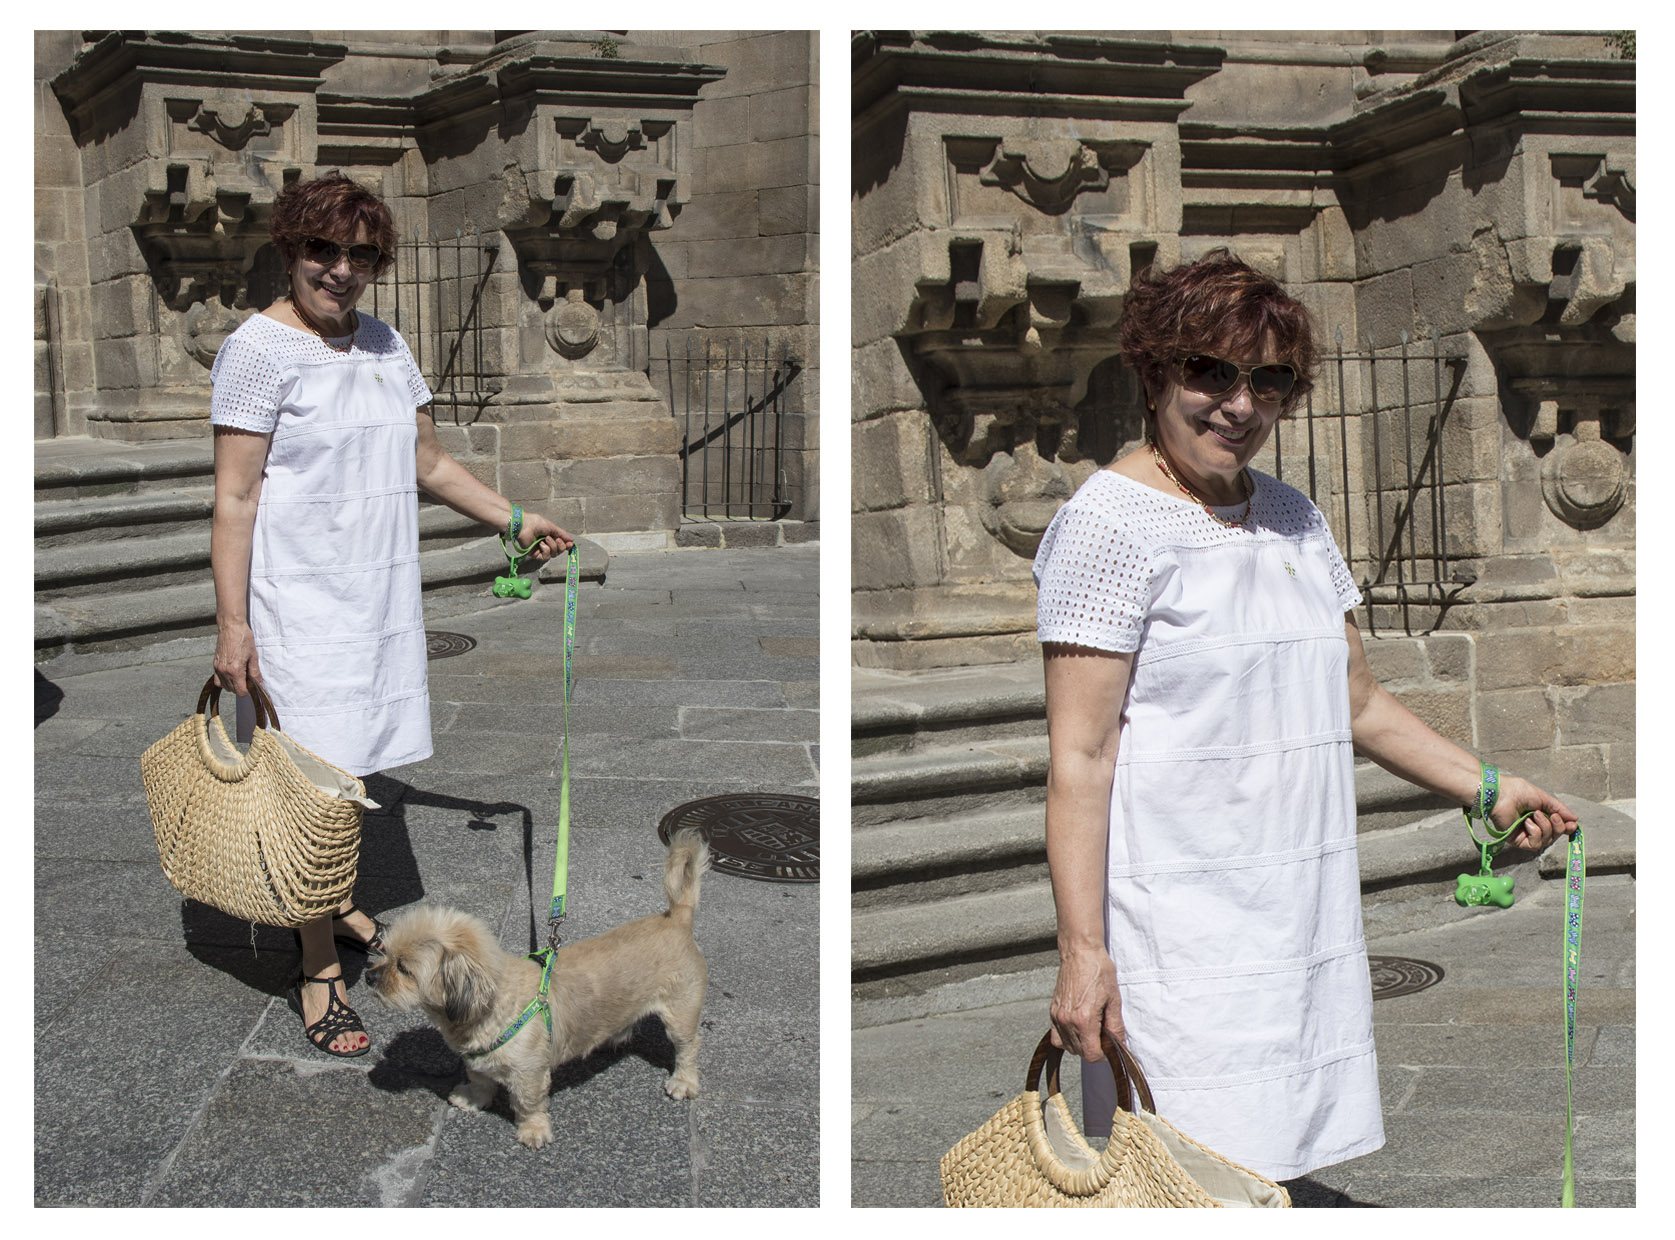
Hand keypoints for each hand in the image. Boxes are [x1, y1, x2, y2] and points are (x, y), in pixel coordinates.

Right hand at [212, 621, 261, 698]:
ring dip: (233, 685)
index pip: (241, 691)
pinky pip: (218, 680)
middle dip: (242, 687)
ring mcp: (217, 668)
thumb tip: (259, 684)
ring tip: (241, 675)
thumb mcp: (253, 656)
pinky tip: (232, 674)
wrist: (231, 627)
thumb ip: (255, 672)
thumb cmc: (244, 639)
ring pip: (225, 686)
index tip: (253, 685)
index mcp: (235, 670)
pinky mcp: (214, 665)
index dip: (248, 691)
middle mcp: (224, 671)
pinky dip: (225, 681)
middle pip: (233, 690)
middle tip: (249, 678)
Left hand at [516, 511, 574, 563]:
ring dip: (552, 546)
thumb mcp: (552, 527)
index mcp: (550, 536)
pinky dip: (546, 550)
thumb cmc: (536, 523)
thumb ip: (562, 534)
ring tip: (546, 539)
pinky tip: (541, 544)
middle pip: (559, 551)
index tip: (570, 544)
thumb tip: (572, 540)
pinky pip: (545, 557)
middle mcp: (546, 544)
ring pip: (553, 554)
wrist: (524, 525)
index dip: (566, 545)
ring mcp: (541, 550)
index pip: (561, 544)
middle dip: (560, 546)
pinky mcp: (535, 555)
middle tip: (557, 540)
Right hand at [1049, 948, 1125, 1062]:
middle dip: (1093, 1048)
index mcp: (1084, 1019)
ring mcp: (1057, 1016)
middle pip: (1080, 1052)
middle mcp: (1067, 1021)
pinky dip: (1067, 1038)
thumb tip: (1119, 1045)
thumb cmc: (1099, 970)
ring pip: (1067, 1046)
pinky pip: (1057, 1036)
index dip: (1103, 1054)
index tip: (1109, 1044)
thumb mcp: (1114, 999)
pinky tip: (1078, 1027)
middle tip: (1103, 1032)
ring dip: (1081, 1044)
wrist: (1080, 952)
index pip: (1091, 1055)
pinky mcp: (1053, 1011)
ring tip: (1091, 1028)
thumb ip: (1116, 1026)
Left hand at [1491, 774, 1579, 850]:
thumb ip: (1559, 809)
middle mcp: (1533, 826)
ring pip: (1547, 841)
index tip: (1573, 825)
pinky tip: (1527, 823)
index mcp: (1539, 815)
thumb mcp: (1543, 798)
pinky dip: (1535, 833)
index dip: (1566, 828)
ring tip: (1534, 814)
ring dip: (1545, 827)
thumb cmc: (1517, 791)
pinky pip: (1535, 845)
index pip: (1557, 827)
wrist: (1500, 793)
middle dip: (1558, 827)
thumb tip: (1575, 819)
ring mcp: (1525, 835)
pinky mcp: (1517, 841)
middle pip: (1554, 836)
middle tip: (1554, 816)